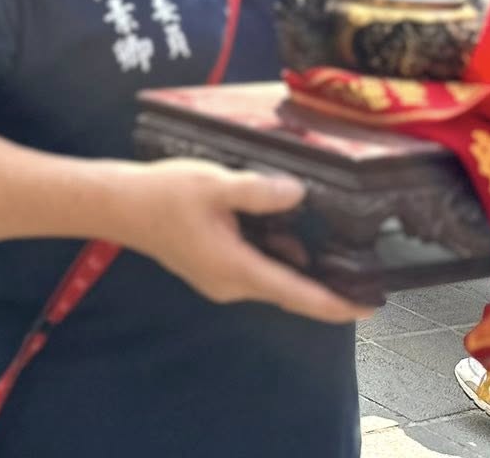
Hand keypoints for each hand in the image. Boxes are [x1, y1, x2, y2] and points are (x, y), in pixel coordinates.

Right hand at [116, 160, 371, 324]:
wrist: (116, 204)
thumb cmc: (162, 195)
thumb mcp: (216, 184)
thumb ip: (260, 191)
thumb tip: (298, 194)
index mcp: (239, 270)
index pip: (301, 296)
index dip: (340, 303)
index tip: (373, 306)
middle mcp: (232, 285)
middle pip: (289, 287)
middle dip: (320, 272)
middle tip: (350, 249)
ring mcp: (219, 279)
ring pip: (271, 274)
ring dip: (290, 253)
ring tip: (300, 216)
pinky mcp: (209, 268)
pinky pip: (252, 266)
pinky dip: (269, 249)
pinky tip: (267, 217)